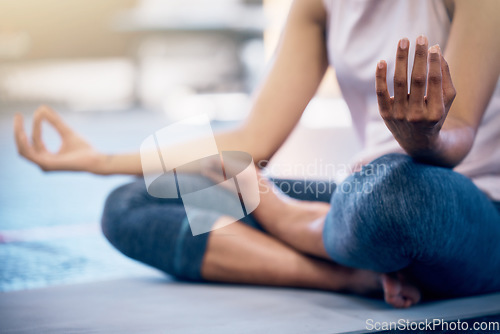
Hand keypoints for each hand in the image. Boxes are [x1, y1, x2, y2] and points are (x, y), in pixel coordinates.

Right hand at [14, 106, 101, 172]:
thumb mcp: (66, 132)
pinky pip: (31, 154)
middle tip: (17, 115)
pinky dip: (25, 144)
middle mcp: (43, 162)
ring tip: (19, 121)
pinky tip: (24, 133)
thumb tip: (41, 108)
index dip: (35, 125)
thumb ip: (55, 121)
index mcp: (46, 156)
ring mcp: (44, 165)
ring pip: (23, 150)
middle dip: (18, 131)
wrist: (95, 160)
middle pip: (23, 146)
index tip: (39, 112)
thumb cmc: (83, 149)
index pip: (35, 140)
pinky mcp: (48, 165)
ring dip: (19, 135)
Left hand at [375, 36, 455, 157]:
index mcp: (434, 113)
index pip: (434, 82)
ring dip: (401, 59)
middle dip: (419, 56)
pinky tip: (382, 62)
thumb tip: (436, 51)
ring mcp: (399, 116)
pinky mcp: (385, 115)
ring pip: (398, 83)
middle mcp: (416, 115)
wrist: (418, 143)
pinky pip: (380, 93)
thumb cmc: (435, 115)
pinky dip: (380, 77)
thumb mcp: (446, 100)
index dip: (434, 63)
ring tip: (403, 41)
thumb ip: (445, 77)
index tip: (433, 46)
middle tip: (421, 37)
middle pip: (417, 80)